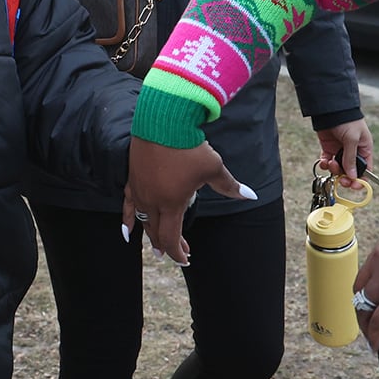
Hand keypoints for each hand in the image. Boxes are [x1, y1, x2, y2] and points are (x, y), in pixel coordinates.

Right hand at [126, 136, 253, 265]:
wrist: (164, 119)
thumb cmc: (189, 144)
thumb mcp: (213, 168)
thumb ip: (229, 186)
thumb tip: (250, 196)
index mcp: (171, 203)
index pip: (171, 238)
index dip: (178, 252)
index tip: (186, 259)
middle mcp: (152, 200)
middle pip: (156, 232)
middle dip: (168, 244)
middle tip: (179, 251)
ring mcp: (140, 189)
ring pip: (143, 220)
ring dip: (151, 234)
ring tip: (156, 246)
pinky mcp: (133, 177)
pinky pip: (128, 205)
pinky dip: (128, 220)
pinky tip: (127, 230)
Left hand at [316, 118, 373, 186]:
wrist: (330, 110)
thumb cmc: (347, 121)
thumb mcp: (352, 139)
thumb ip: (351, 158)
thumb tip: (352, 176)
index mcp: (364, 150)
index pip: (365, 170)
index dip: (361, 179)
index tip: (354, 185)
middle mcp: (353, 152)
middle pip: (351, 172)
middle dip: (345, 177)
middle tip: (341, 179)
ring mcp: (340, 151)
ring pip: (338, 168)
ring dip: (334, 170)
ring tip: (331, 163)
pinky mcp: (329, 149)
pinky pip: (327, 162)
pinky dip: (325, 164)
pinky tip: (324, 161)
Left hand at [352, 215, 378, 351]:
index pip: (371, 267)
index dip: (370, 284)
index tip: (373, 295)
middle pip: (363, 287)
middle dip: (364, 303)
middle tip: (368, 317)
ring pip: (366, 305)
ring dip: (366, 321)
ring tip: (371, 334)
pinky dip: (376, 335)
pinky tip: (377, 345)